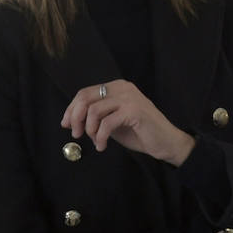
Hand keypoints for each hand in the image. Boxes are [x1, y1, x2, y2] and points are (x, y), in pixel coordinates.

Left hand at [61, 80, 194, 165]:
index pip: (85, 93)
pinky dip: (100, 137)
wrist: (166, 142)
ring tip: (96, 141)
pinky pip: (106, 123)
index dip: (71, 109)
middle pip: (85, 98)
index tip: (65, 124)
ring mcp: (129, 98)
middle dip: (75, 118)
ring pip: (94, 110)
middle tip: (76, 134)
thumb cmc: (140, 132)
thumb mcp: (113, 121)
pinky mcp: (134, 111)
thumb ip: (97, 117)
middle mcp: (123, 88)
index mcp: (117, 87)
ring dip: (90, 130)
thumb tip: (72, 120)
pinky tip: (103, 146)